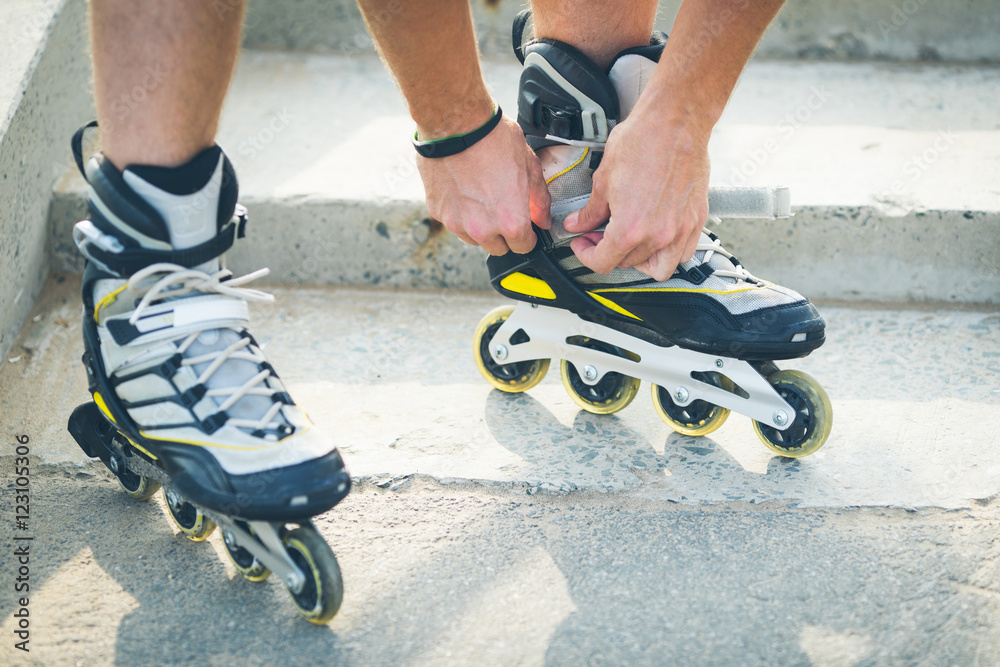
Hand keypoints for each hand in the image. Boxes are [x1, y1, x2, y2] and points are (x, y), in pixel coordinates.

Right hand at [417, 116, 550, 254]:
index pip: (523, 247)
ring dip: (480, 226)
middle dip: (503, 233)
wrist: (456, 125)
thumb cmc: (493, 140)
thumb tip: (542, 218)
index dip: (527, 237)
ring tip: (482, 197)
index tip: (524, 227)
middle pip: (497, 248)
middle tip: (502, 208)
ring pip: (474, 239)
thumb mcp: (529, 166)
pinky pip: (454, 222)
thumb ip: (539, 199)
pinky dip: (460, 213)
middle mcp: (483, 229)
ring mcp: (457, 223)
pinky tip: (464, 191)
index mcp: (511, 221)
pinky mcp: (439, 213)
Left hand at [562, 108, 710, 281]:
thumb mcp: (603, 179)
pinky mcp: (696, 220)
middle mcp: (658, 235)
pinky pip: (684, 253)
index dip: (586, 255)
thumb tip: (578, 223)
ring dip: (641, 260)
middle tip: (600, 233)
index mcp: (630, 229)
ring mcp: (680, 230)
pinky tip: (656, 235)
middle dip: (609, 251)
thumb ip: (590, 210)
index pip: (603, 262)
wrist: (676, 122)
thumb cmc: (642, 141)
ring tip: (630, 240)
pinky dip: (670, 252)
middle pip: (628, 263)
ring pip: (660, 268)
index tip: (582, 244)